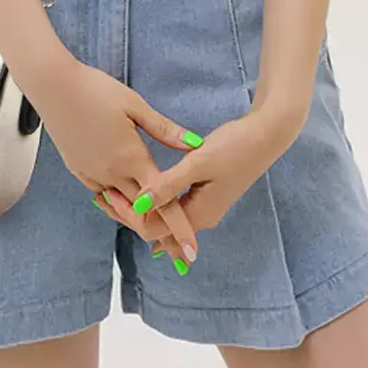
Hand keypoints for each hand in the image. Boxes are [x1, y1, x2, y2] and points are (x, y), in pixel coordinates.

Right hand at [32, 55, 204, 257]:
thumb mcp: (135, 106)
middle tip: (180, 250)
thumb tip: (195, 143)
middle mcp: (112, 174)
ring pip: (120, 208)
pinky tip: (125, 199)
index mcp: (131, 159)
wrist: (54, 87)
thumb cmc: (96, 90)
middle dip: (163, 232)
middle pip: (142, 215)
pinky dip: (117, 202)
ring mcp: (93, 175)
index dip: (180, 227)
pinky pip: (103, 195)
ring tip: (155, 226)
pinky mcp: (79, 171)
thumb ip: (165, 130)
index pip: (162, 201)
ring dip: (138, 217)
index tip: (193, 251)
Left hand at [92, 108, 302, 268]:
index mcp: (198, 213)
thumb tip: (139, 206)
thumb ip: (168, 185)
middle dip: (129, 216)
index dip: (127, 216)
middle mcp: (201, 218)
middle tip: (101, 197)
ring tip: (113, 194)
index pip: (153, 230)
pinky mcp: (205, 195)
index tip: (105, 195)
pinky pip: (173, 209)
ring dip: (140, 211)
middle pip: (157, 230)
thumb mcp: (198, 163)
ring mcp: (204, 208)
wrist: (265, 137)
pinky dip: (154, 204)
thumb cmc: (233, 146)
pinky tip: (140, 190)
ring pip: (165, 220)